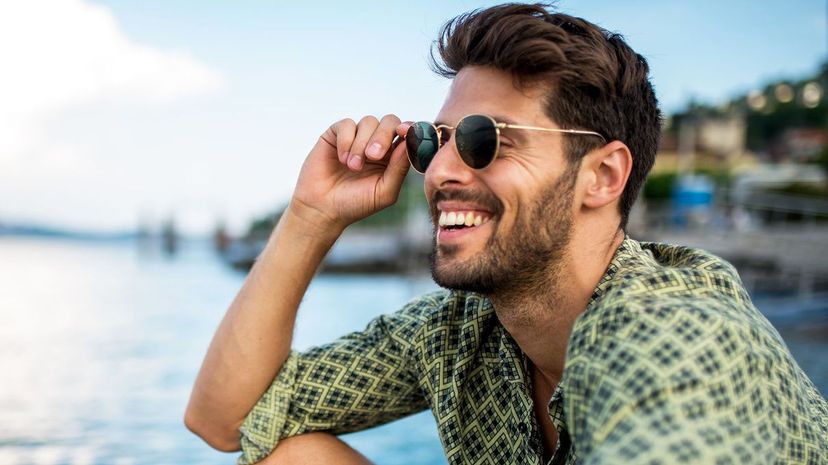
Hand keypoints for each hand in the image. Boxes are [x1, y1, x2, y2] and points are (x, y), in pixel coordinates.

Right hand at [289, 114, 411, 233]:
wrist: (323, 208)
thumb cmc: (355, 203)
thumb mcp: (384, 191)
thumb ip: (399, 168)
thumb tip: (410, 143)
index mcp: (393, 156)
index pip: (406, 134)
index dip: (410, 129)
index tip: (405, 132)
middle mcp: (377, 143)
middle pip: (390, 122)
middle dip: (383, 136)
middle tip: (374, 156)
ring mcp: (357, 137)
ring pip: (368, 122)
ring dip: (361, 144)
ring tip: (353, 167)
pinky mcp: (336, 134)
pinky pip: (347, 124)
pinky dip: (346, 141)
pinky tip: (342, 159)